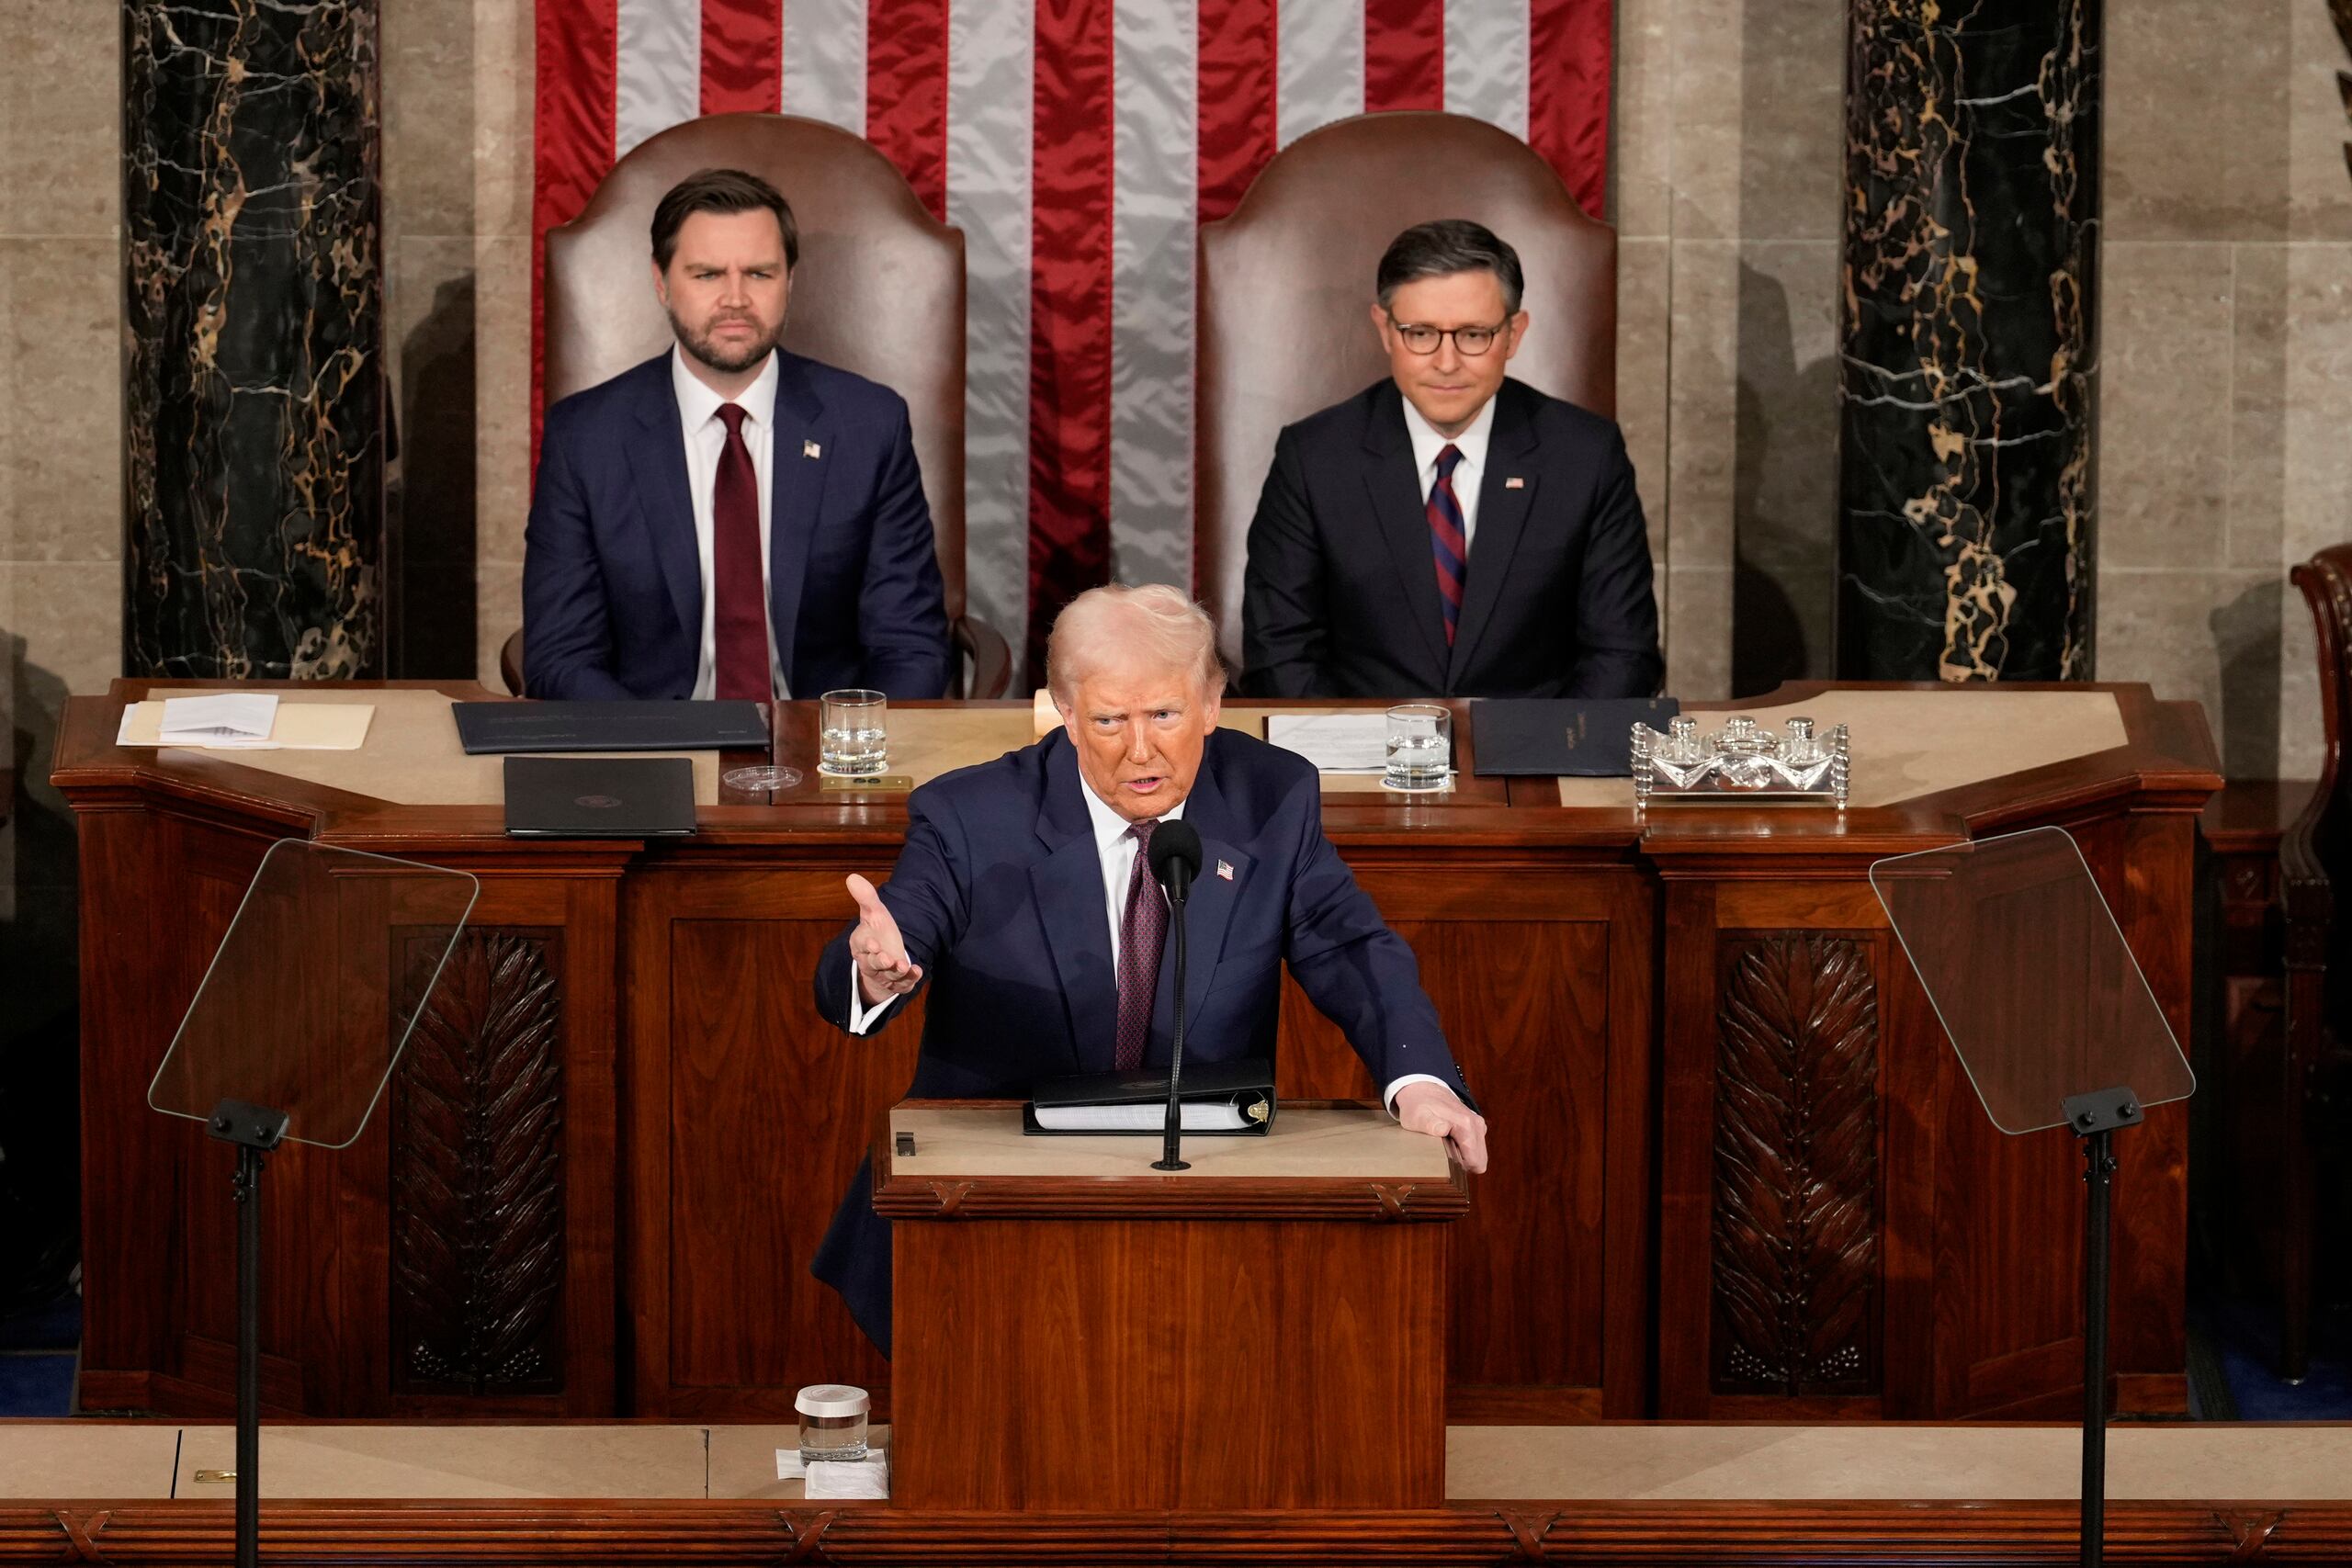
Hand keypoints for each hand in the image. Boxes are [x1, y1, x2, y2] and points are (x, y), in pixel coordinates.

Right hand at [845, 873, 922, 1006]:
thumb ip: (866, 898)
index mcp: (861, 945)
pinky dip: (910, 979)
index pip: (861, 946)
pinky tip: (918, 970)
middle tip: (887, 958)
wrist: (885, 958)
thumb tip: (852, 877)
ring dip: (895, 972)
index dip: (866, 946)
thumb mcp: (874, 914)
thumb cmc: (878, 933)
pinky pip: (903, 984)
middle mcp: (871, 962)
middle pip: (873, 965)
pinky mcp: (898, 983)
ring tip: (903, 965)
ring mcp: (884, 975)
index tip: (873, 943)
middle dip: (880, 962)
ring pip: (888, 976)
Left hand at [1393, 1082, 1487, 1173]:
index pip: (1475, 1161)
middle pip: (1479, 1161)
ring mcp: (1478, 1124)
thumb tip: (1444, 1129)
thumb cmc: (1417, 1105)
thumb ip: (1429, 1124)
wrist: (1421, 1089)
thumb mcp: (1416, 1116)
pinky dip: (1464, 1151)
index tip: (1443, 1160)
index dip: (1459, 1168)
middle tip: (1442, 1154)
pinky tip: (1449, 1143)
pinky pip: (1475, 1148)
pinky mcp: (1476, 1126)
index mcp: (1466, 1124)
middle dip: (1462, 1164)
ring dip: (1463, 1157)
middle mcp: (1476, 1124)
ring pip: (1478, 1155)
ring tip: (1444, 1148)